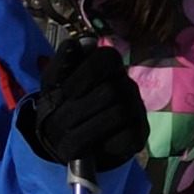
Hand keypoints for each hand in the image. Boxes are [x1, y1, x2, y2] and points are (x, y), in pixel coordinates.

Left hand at [21, 39, 147, 171]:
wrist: (70, 140)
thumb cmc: (62, 105)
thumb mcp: (53, 84)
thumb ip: (60, 64)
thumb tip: (74, 45)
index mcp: (106, 66)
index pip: (107, 58)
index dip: (86, 74)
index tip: (66, 92)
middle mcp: (126, 83)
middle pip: (111, 90)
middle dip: (79, 110)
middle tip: (59, 124)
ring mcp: (136, 107)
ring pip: (118, 113)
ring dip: (86, 130)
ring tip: (67, 143)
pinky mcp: (139, 131)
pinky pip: (127, 135)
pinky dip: (103, 143)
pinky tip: (90, 148)